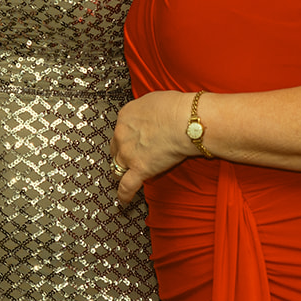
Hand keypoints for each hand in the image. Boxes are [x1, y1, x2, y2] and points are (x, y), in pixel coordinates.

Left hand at [111, 90, 195, 204]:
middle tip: (128, 157)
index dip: (126, 137)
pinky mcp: (139, 169)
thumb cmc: (176, 108)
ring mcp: (128, 154)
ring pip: (117, 167)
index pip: (120, 129)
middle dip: (120, 154)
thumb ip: (146, 112)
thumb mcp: (153, 100)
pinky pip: (126, 187)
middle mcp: (122, 134)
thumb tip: (150, 114)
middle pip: (115, 148)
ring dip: (120, 172)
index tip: (130, 140)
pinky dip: (124, 195)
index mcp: (125, 116)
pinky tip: (124, 200)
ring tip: (123, 177)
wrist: (185, 121)